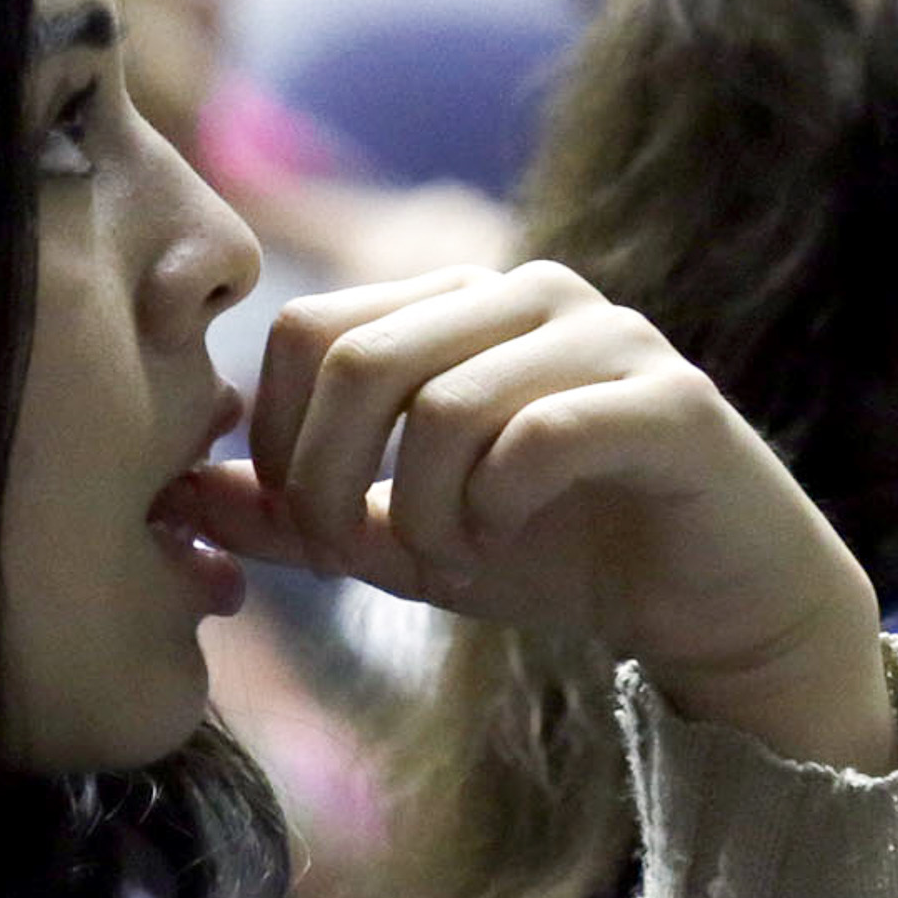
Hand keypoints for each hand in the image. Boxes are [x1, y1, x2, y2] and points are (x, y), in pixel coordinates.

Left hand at [188, 263, 896, 773]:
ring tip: (455, 559)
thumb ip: (297, 515)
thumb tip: (179, 497)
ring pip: (439, 404)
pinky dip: (497, 510)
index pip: (308, 334)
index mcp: (456, 305)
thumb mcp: (406, 540)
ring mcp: (605, 335)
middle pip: (356, 359)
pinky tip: (511, 542)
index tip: (315, 535)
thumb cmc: (561, 555)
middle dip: (334, 488)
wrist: (719, 604)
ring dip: (424, 516)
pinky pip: (536, 435)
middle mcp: (528, 293)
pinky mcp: (668, 400)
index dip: (283, 448)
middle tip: (368, 562)